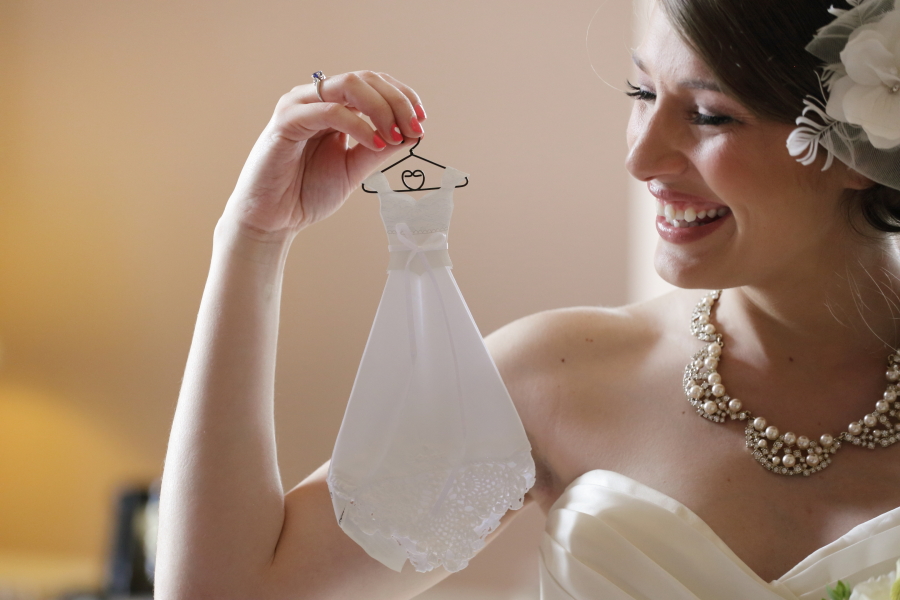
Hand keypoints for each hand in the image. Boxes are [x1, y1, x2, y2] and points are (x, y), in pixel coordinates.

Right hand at [221, 71, 425, 239]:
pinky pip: (330, 111)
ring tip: (397, 135)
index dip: (402, 96)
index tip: (422, 120)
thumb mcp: (355, 167)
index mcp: (332, 106)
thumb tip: (412, 131)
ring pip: (349, 86)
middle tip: (415, 128)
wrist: (274, 219)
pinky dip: (359, 125)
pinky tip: (377, 143)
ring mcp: (299, 106)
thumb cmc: (307, 192)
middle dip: (397, 101)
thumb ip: (379, 148)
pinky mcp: (286, 121)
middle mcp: (315, 99)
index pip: (373, 84)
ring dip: (382, 108)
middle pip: (365, 79)